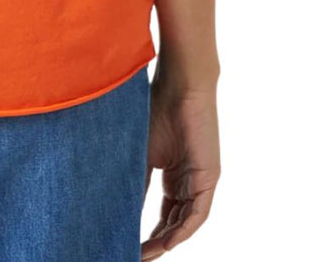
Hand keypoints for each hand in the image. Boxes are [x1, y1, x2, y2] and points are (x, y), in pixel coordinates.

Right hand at [141, 75, 219, 258]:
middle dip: (156, 243)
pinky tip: (167, 243)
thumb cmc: (156, 109)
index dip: (147, 233)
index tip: (127, 244)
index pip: (163, 213)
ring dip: (167, 241)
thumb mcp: (141, 153)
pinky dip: (183, 230)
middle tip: (135, 256)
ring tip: (145, 254)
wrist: (179, 86)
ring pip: (185, 222)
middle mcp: (189, 182)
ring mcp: (201, 181)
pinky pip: (198, 214)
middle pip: (174, 223)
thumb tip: (120, 208)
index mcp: (173, 175)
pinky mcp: (210, 177)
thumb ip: (137, 181)